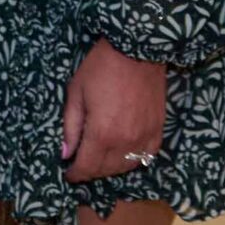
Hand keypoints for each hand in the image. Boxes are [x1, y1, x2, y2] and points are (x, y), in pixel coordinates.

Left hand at [60, 38, 166, 182]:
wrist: (137, 49)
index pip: (87, 167)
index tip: (68, 174)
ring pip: (126, 167)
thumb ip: (71, 126)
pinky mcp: (158, 130)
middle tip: (80, 165)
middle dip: (90, 172)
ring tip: (99, 160)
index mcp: (101, 133)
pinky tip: (122, 155)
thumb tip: (65, 153)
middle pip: (106, 170)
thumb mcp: (76, 93)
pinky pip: (146, 157)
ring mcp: (145, 138)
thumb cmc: (101, 68)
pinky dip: (133, 161)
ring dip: (110, 168)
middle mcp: (125, 142)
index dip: (75, 174)